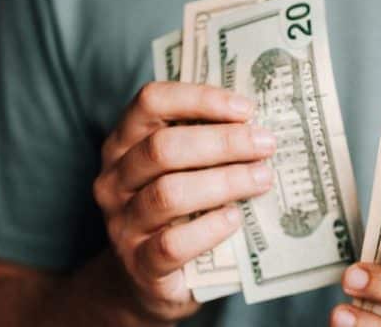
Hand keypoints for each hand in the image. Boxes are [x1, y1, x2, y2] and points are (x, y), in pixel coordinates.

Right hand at [92, 82, 275, 322]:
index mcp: (125, 144)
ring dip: (224, 182)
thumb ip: (208, 145)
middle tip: (265, 145)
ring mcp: (122, 224)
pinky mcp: (140, 265)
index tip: (246, 109)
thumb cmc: (178, 213)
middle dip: (222, 142)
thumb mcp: (184, 171)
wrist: (149, 281)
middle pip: (163, 148)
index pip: (151, 102)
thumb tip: (260, 126)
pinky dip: (209, 229)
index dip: (200, 99)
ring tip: (262, 178)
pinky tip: (234, 219)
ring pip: (168, 194)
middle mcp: (115, 180)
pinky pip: (172, 244)